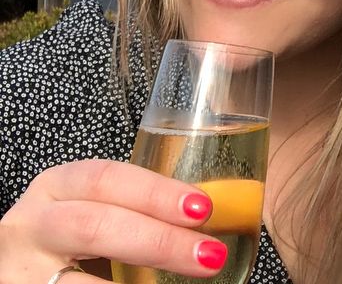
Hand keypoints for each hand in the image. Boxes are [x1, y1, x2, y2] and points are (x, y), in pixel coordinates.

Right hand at [0, 160, 229, 282]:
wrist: (22, 271)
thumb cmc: (68, 237)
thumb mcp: (93, 209)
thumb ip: (136, 209)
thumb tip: (210, 221)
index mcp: (58, 186)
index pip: (108, 178)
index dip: (156, 192)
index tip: (203, 207)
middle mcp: (32, 224)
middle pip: (96, 226)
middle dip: (159, 241)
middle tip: (208, 254)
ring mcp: (20, 270)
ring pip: (79, 282)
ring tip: (188, 280)